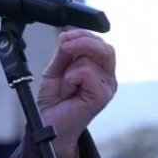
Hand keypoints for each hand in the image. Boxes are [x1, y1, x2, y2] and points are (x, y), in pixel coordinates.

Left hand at [36, 30, 116, 157]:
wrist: (49, 123)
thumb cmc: (55, 100)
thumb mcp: (56, 69)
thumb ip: (64, 53)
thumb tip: (67, 34)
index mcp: (100, 69)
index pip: (100, 43)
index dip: (82, 35)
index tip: (65, 38)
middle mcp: (108, 77)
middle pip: (105, 47)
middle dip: (82, 42)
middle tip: (64, 49)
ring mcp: (107, 87)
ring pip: (90, 59)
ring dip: (69, 69)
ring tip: (66, 85)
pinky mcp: (102, 95)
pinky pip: (86, 72)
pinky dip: (71, 78)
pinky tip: (69, 92)